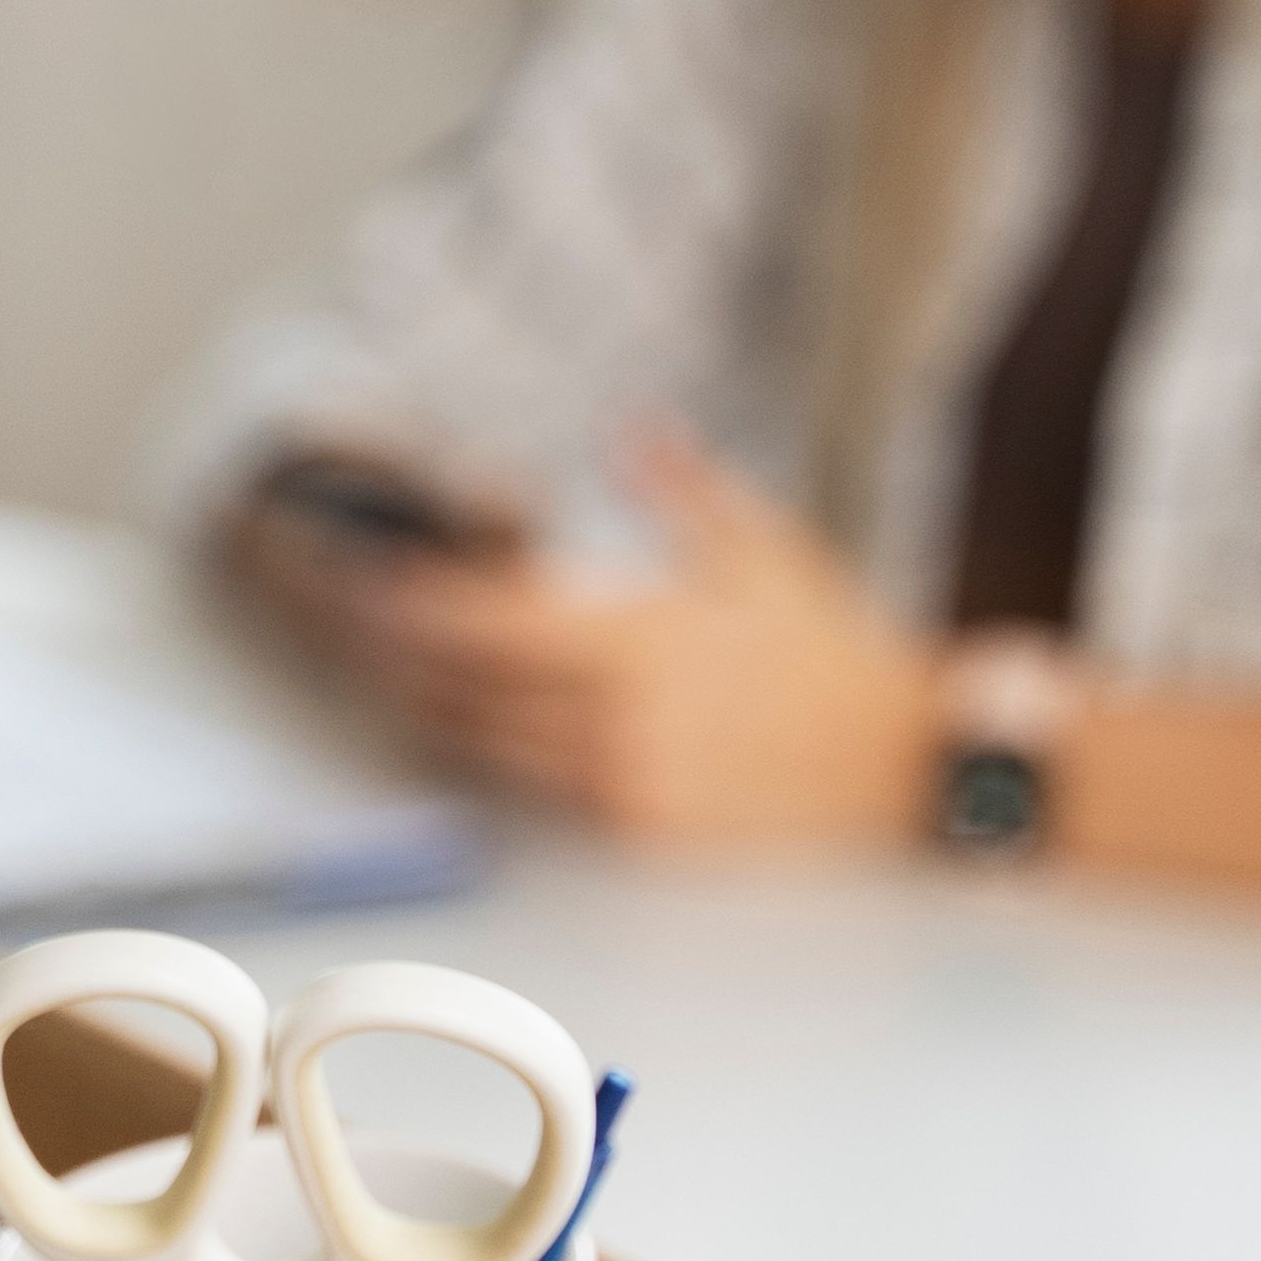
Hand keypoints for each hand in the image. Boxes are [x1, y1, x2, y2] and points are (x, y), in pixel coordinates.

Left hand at [337, 428, 940, 847]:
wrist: (908, 766)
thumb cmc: (834, 651)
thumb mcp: (764, 552)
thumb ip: (682, 490)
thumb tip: (633, 428)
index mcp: (640, 640)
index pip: (488, 624)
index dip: (418, 605)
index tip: (373, 582)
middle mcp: (616, 718)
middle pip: (464, 692)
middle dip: (400, 659)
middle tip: (351, 629)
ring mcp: (623, 783)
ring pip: (484, 748)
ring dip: (429, 710)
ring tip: (386, 673)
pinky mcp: (636, 832)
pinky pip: (531, 791)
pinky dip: (486, 755)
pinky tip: (463, 726)